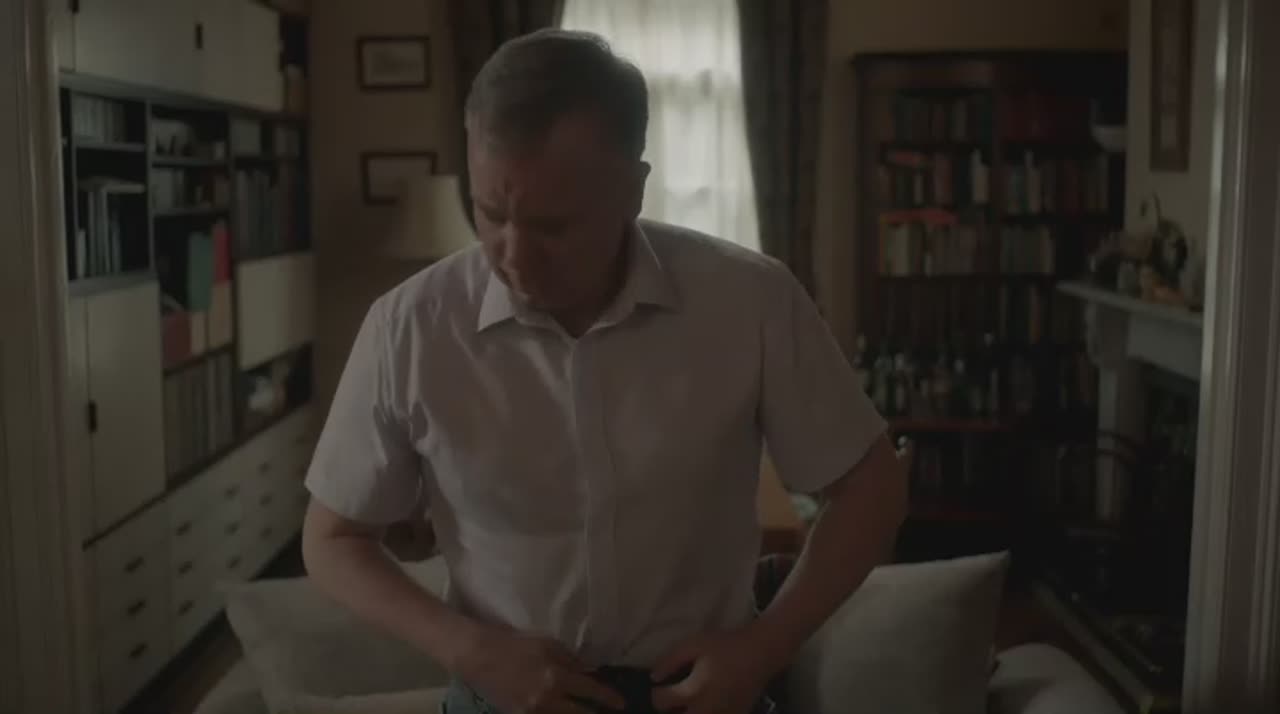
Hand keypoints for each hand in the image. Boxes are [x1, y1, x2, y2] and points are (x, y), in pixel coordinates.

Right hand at [455, 625, 625, 713]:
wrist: (478, 656)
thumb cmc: (514, 644)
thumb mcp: (547, 644)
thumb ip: (570, 659)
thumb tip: (590, 672)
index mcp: (556, 675)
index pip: (591, 691)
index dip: (609, 698)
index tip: (621, 703)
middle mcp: (547, 698)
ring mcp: (532, 711)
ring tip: (585, 713)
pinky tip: (562, 712)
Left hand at [650, 629, 778, 713]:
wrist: (760, 653)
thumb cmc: (725, 646)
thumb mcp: (694, 645)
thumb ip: (670, 661)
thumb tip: (654, 677)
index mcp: (693, 692)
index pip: (661, 703)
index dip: (657, 693)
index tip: (661, 685)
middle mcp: (706, 711)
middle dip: (671, 710)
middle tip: (675, 698)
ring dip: (688, 713)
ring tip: (691, 701)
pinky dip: (706, 712)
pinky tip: (708, 703)